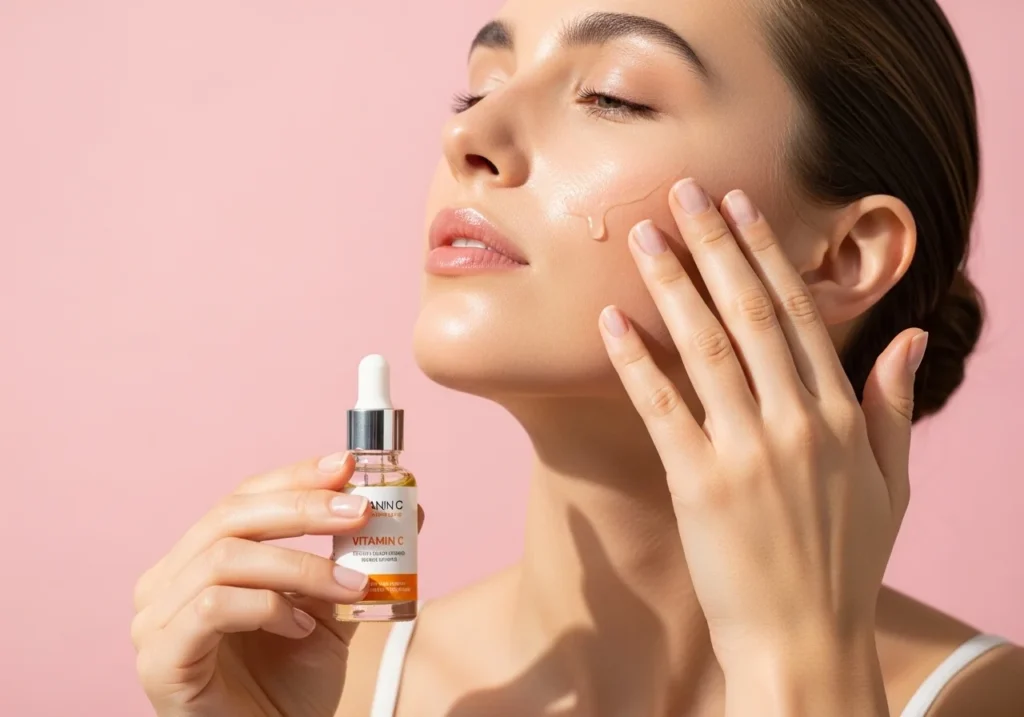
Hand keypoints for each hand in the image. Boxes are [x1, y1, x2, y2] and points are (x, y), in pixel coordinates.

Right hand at [132, 453, 418, 716]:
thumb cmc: (293, 680)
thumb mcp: (333, 606)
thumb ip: (356, 556)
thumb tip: (409, 507)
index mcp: (198, 557)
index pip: (244, 497)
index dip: (295, 476)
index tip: (346, 464)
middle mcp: (166, 581)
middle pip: (230, 516)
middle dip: (302, 507)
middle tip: (360, 511)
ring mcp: (154, 621)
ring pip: (224, 559)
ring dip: (300, 566)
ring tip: (351, 587)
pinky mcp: (160, 661)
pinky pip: (211, 609)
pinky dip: (267, 607)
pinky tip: (301, 627)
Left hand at [599, 179, 924, 714]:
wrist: (805, 641)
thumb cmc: (844, 563)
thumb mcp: (889, 484)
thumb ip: (893, 407)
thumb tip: (913, 339)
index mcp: (839, 415)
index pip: (799, 315)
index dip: (766, 255)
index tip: (742, 207)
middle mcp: (796, 421)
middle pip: (750, 314)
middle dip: (715, 245)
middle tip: (684, 191)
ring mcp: (747, 451)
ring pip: (705, 347)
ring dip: (673, 284)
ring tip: (645, 236)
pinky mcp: (699, 483)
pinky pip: (662, 407)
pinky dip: (635, 360)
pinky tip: (610, 320)